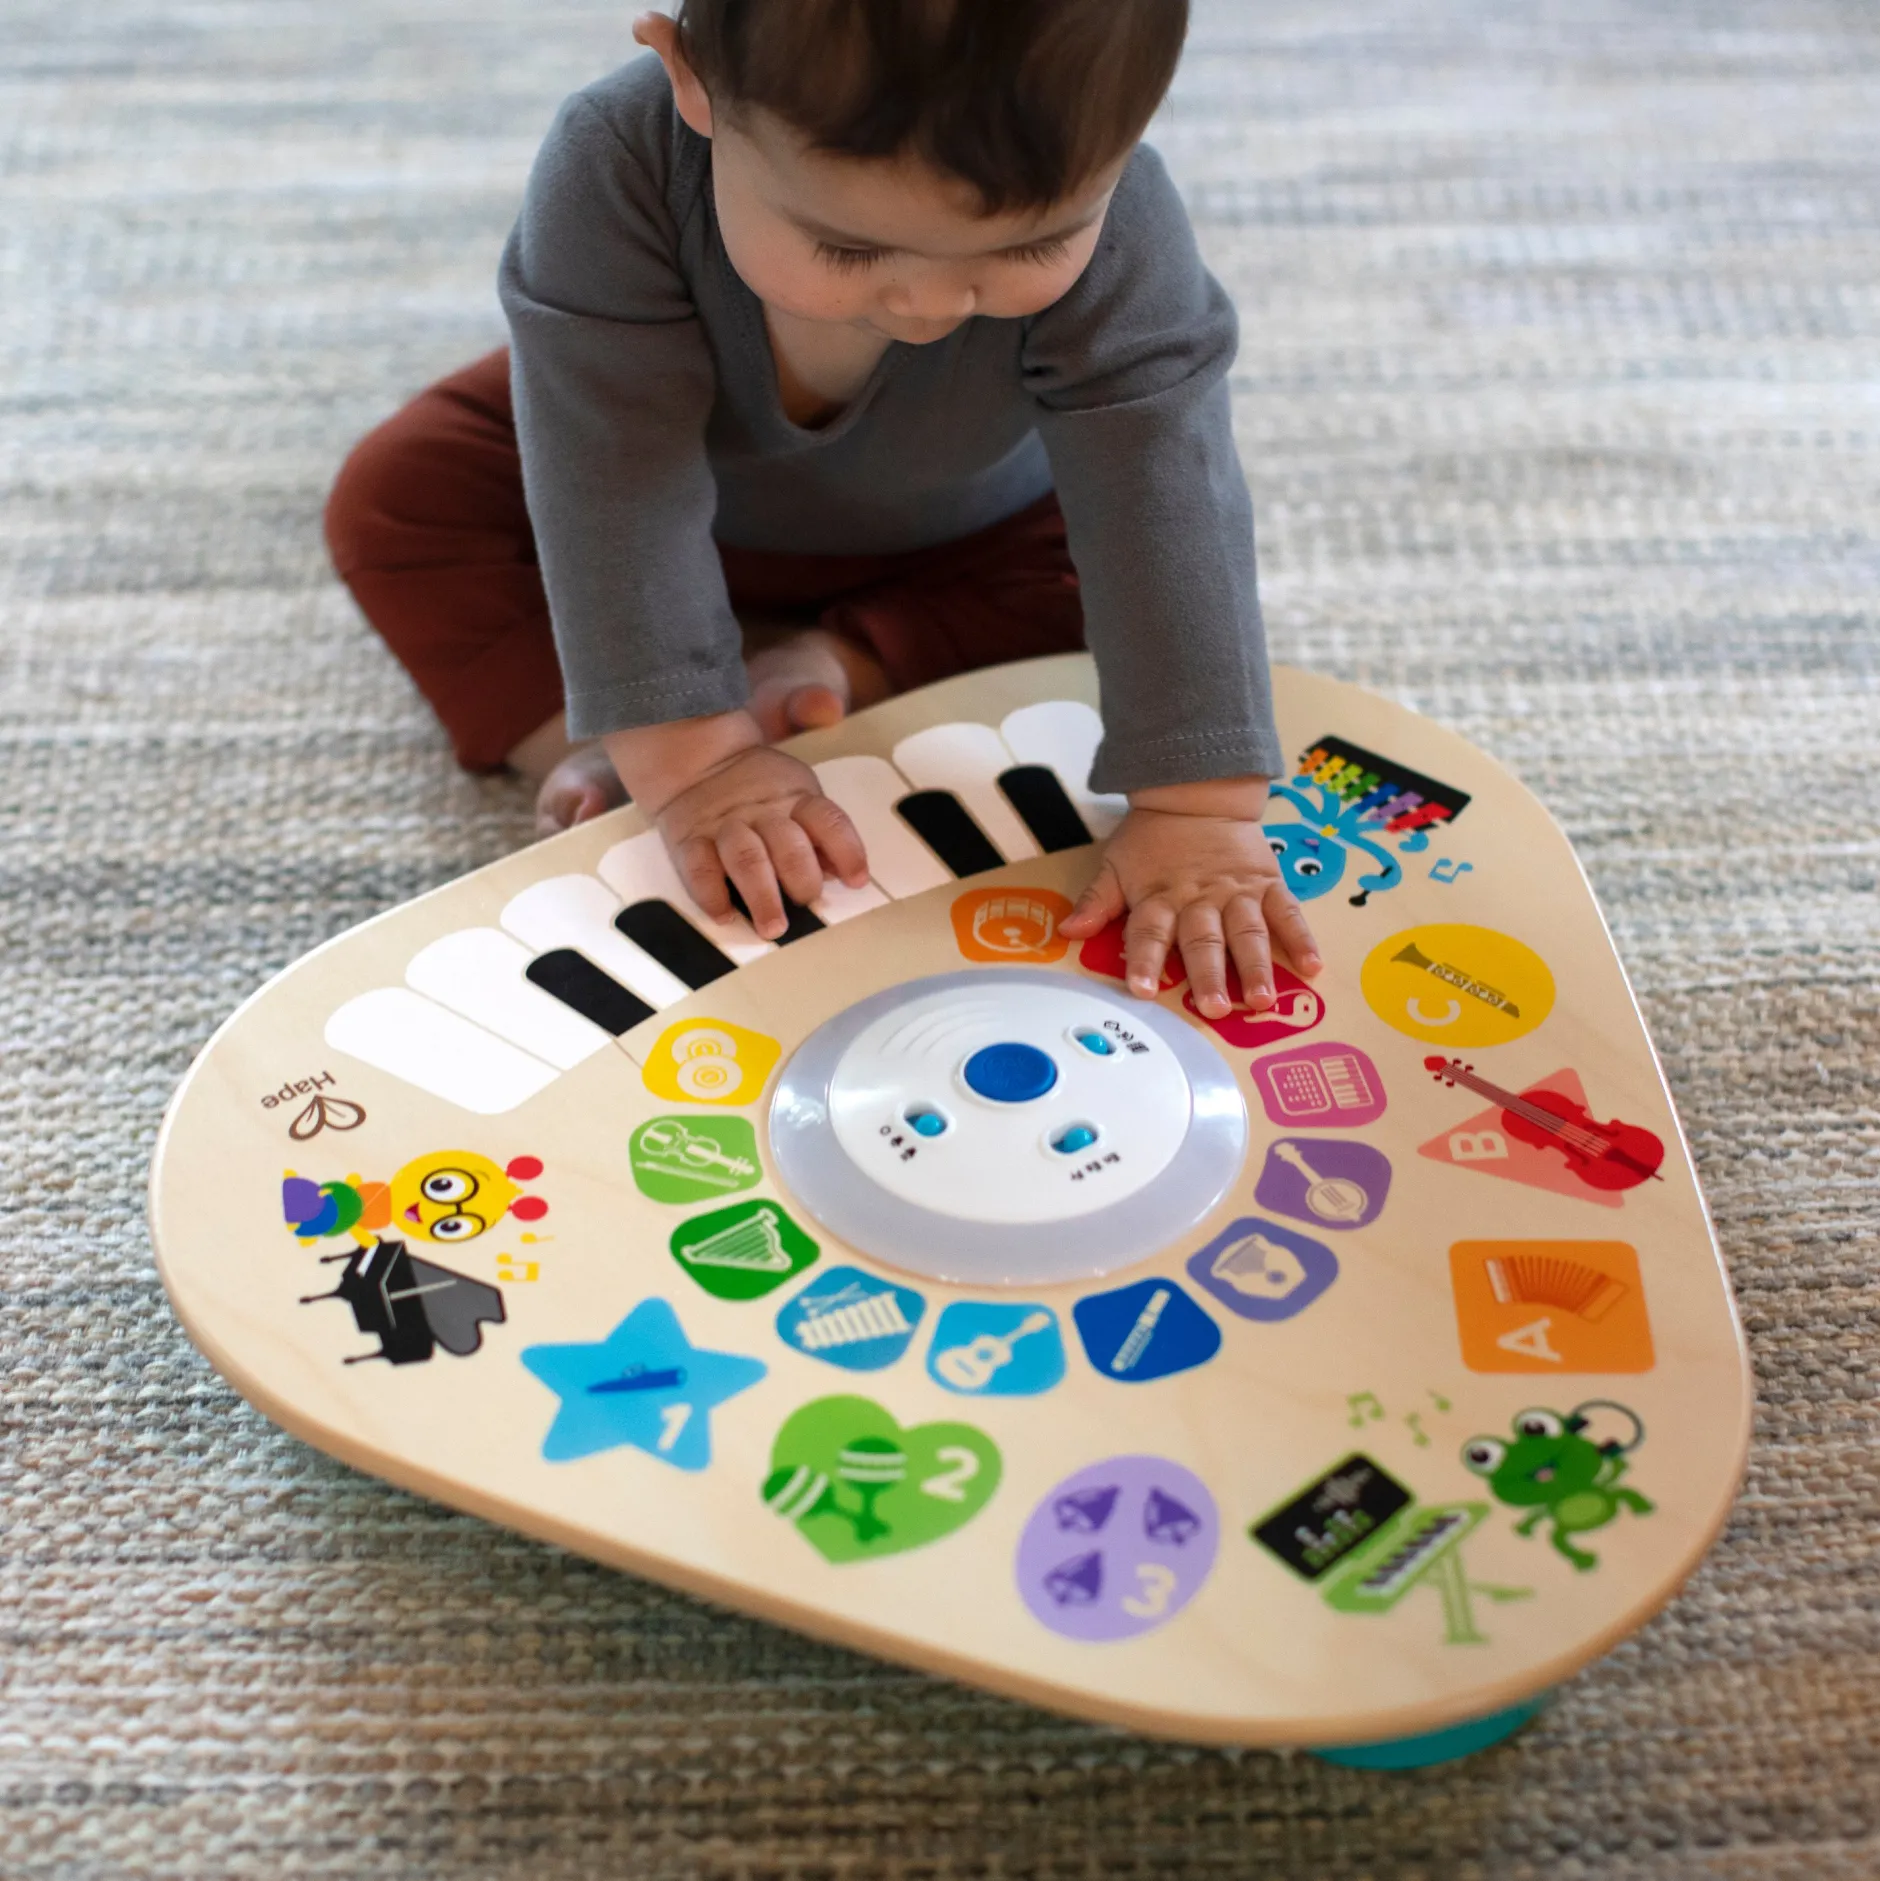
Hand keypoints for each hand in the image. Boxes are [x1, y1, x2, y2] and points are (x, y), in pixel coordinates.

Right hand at [606, 713, 869, 939]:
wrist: (699, 763)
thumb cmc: (760, 791)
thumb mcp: (798, 796)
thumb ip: (819, 834)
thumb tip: (841, 873)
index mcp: (796, 800)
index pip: (827, 821)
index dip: (847, 850)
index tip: (856, 880)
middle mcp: (762, 813)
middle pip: (787, 844)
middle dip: (802, 878)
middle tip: (808, 904)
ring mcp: (725, 827)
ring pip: (746, 859)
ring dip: (761, 895)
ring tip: (772, 926)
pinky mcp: (690, 841)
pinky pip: (698, 868)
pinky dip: (711, 894)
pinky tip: (724, 914)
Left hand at [1057, 778, 1321, 1017]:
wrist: (1197, 792)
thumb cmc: (1153, 838)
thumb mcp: (1116, 864)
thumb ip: (1097, 901)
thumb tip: (1069, 931)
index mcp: (1160, 896)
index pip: (1150, 932)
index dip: (1145, 961)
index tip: (1144, 990)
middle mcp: (1200, 899)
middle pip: (1204, 940)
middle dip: (1209, 975)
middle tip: (1215, 1009)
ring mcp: (1238, 892)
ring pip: (1248, 933)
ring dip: (1256, 967)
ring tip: (1262, 1000)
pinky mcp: (1268, 883)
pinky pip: (1287, 913)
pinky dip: (1301, 938)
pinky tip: (1312, 967)